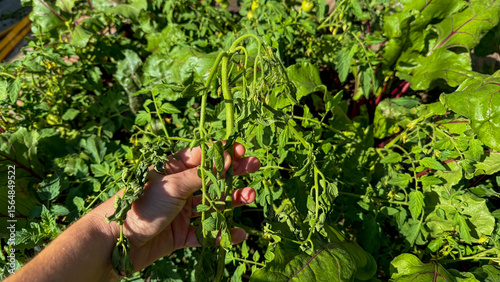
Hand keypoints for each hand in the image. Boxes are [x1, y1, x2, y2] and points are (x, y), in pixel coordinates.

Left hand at [93, 142, 260, 271]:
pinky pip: (205, 233)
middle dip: (233, 173)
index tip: (242, 149)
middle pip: (212, 178)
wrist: (115, 243)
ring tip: (250, 197)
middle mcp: (179, 188)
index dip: (222, 152)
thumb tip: (228, 157)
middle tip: (255, 166)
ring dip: (232, 201)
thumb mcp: (173, 184)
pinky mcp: (180, 234)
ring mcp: (181, 212)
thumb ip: (202, 174)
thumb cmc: (141, 204)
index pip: (202, 156)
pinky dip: (221, 234)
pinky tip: (237, 234)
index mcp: (173, 169)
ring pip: (212, 204)